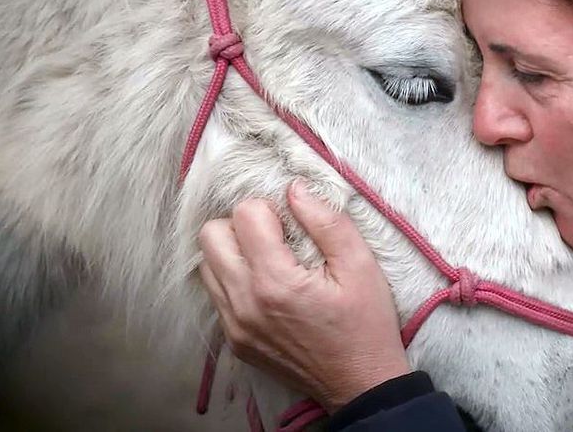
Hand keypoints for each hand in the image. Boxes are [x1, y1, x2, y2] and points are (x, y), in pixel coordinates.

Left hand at [198, 180, 410, 410]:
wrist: (360, 384)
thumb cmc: (366, 324)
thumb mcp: (361, 266)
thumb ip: (327, 221)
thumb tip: (295, 189)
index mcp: (276, 282)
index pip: (244, 214)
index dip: (271, 208)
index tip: (293, 224)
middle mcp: (244, 304)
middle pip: (211, 235)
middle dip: (242, 225)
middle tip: (275, 237)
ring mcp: (234, 326)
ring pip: (206, 264)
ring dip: (234, 252)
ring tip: (269, 259)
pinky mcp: (234, 341)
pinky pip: (216, 294)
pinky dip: (235, 279)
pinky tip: (268, 286)